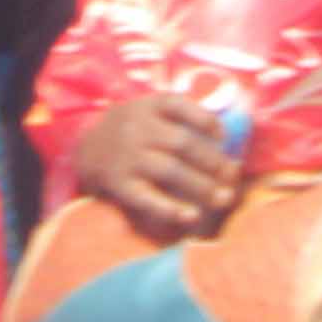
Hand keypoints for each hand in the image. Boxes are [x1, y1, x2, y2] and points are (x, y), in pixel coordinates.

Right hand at [69, 92, 243, 238]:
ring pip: (171, 170)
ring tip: (223, 198)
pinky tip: (192, 215)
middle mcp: (136, 128)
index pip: (180, 105)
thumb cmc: (134, 132)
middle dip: (213, 161)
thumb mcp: (151, 114)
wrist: (87, 150)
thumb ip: (187, 126)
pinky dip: (172, 208)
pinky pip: (148, 198)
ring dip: (202, 186)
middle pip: (183, 142)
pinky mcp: (120, 183)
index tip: (222, 137)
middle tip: (229, 175)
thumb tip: (234, 161)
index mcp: (146, 106)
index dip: (206, 121)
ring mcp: (127, 156)